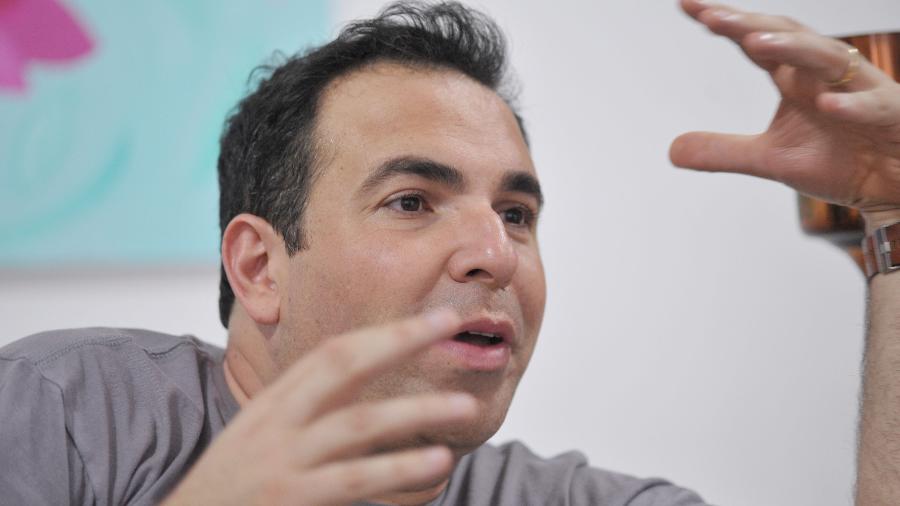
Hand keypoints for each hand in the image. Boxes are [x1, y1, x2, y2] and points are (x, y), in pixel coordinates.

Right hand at [163, 309, 477, 505]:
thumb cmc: (231, 486)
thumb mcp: (263, 435)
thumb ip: (310, 411)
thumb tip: (367, 390)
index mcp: (275, 402)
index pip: (333, 352)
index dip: (385, 331)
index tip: (432, 319)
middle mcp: (278, 422)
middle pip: (344, 366)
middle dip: (399, 339)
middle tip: (450, 323)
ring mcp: (284, 461)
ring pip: (358, 424)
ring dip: (416, 411)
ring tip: (466, 406)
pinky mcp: (290, 499)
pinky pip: (354, 480)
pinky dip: (398, 469)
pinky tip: (436, 461)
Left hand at [670, 0, 899, 227]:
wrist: (894, 186)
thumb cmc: (841, 160)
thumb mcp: (771, 161)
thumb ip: (723, 152)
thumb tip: (671, 151)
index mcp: (795, 78)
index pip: (755, 41)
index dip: (725, 23)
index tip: (687, 5)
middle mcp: (825, 75)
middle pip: (788, 37)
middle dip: (750, 24)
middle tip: (710, 16)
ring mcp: (861, 91)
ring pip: (828, 59)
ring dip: (793, 48)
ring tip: (756, 42)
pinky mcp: (892, 116)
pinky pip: (872, 106)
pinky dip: (851, 105)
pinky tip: (827, 106)